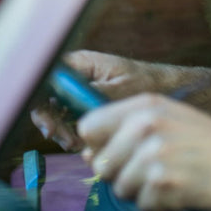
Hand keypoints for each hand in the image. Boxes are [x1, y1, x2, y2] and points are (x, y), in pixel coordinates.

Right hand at [30, 50, 165, 149]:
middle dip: (53, 124)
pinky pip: (71, 121)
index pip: (44, 80)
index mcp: (80, 64)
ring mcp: (79, 92)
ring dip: (64, 132)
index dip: (41, 104)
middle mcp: (75, 77)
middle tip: (68, 142)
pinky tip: (85, 145)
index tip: (51, 127)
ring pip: (57, 114)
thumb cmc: (147, 82)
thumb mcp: (120, 89)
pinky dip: (74, 134)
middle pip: (46, 100)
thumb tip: (64, 100)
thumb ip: (92, 93)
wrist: (169, 90)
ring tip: (79, 146)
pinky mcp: (86, 106)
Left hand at [77, 94, 210, 210]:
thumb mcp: (166, 118)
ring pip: (119, 188)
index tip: (118, 151)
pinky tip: (180, 189)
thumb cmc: (204, 141)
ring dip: (142, 191)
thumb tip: (85, 155)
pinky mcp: (162, 184)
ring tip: (170, 177)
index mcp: (144, 106)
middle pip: (99, 164)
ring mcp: (153, 156)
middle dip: (122, 173)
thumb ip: (124, 129)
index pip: (89, 127)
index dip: (99, 144)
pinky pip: (141, 204)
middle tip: (155, 168)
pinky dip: (159, 204)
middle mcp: (145, 126)